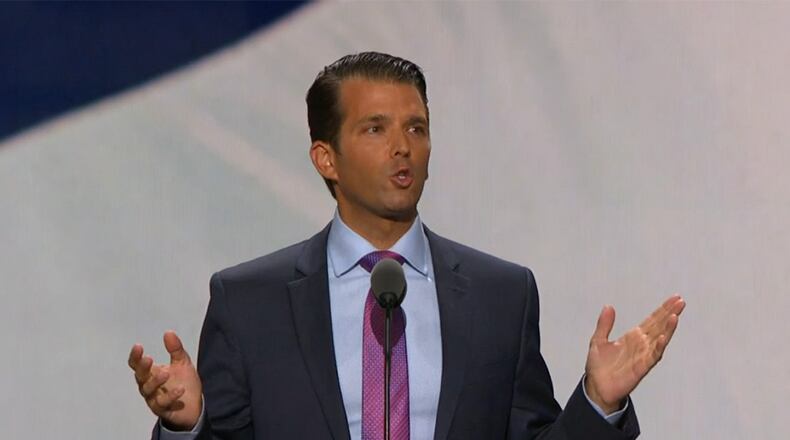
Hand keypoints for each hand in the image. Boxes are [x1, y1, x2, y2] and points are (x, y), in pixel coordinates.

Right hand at [128, 331, 202, 430]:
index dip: (135, 356)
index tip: (138, 346)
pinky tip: (180, 389)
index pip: (137, 364)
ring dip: (155, 381)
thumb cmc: (184, 383)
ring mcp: (154, 398)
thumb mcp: (182, 363)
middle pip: (139, 377)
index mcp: (151, 373)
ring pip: (148, 390)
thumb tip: (168, 332)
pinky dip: (171, 396)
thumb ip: (175, 349)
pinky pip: (162, 403)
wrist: (195, 405)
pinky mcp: (162, 409)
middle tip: (148, 359)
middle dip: (142, 368)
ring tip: (166, 373)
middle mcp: (149, 386)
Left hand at [584, 295, 685, 413]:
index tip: (674, 298)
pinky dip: (659, 347)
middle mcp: (641, 345)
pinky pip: (652, 356)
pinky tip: (664, 337)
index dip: (662, 309)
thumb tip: (608, 306)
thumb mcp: (598, 340)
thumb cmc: (599, 367)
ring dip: (668, 328)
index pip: (652, 320)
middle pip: (659, 326)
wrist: (596, 387)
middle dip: (670, 314)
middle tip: (681, 302)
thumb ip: (604, 324)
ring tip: (675, 316)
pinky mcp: (641, 367)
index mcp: (633, 337)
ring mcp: (643, 356)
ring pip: (659, 339)